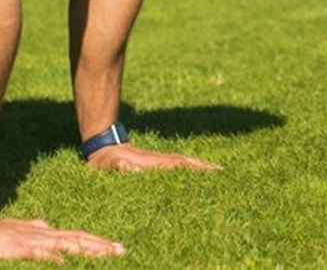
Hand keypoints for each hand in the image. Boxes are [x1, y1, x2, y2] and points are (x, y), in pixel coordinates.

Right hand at [0, 215, 125, 262]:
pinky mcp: (19, 249)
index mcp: (46, 235)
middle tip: (122, 251)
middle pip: (78, 240)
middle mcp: (44, 237)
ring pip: (66, 245)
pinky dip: (53, 257)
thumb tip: (48, 226)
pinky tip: (64, 261)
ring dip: (87, 250)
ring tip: (106, 254)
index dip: (97, 243)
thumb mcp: (19, 231)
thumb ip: (33, 228)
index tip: (116, 247)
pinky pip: (39, 253)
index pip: (77, 238)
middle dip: (101, 247)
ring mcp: (33, 242)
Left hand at [85, 143, 222, 172]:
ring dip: (198, 169)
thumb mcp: (108, 164)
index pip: (179, 164)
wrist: (102, 145)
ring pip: (183, 165)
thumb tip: (132, 169)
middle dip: (205, 168)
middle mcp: (160, 161)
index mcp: (153, 163)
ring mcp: (158, 162)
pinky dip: (188, 171)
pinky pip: (175, 168)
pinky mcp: (155, 165)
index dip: (196, 167)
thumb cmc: (105, 160)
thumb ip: (118, 166)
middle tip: (224, 174)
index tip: (215, 170)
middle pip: (187, 163)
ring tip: (215, 177)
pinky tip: (192, 179)